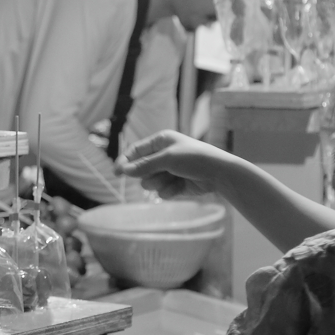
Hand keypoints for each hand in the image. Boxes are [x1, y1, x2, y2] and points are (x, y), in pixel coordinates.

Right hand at [115, 130, 231, 198]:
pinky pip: (162, 192)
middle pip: (141, 170)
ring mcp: (169, 171)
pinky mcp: (175, 185)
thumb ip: (144, 165)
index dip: (124, 161)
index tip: (116, 173)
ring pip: (150, 183)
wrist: (218, 173)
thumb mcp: (167, 158)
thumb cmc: (194, 158)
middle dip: (148, 174)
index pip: (135, 151)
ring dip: (160, 183)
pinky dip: (170, 191)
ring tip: (174, 178)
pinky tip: (182, 186)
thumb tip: (123, 170)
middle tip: (162, 172)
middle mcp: (163, 155)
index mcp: (160, 141)